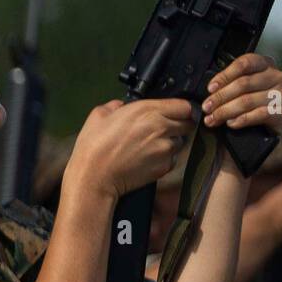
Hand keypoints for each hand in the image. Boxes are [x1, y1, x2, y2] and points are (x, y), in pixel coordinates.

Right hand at [68, 98, 194, 198]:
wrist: (95, 176)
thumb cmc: (94, 145)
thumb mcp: (99, 114)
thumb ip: (115, 105)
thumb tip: (121, 106)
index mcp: (148, 111)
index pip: (185, 106)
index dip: (181, 109)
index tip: (174, 113)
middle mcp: (162, 128)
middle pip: (188, 124)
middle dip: (178, 125)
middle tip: (163, 129)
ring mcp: (166, 149)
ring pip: (180, 142)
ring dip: (171, 142)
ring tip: (151, 146)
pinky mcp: (166, 166)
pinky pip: (172, 159)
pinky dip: (164, 158)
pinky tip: (147, 160)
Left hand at [202, 53, 281, 134]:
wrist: (264, 129)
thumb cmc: (248, 104)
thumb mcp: (238, 89)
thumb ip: (228, 83)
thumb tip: (211, 90)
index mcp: (265, 65)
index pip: (245, 63)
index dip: (225, 75)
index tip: (210, 89)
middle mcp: (278, 77)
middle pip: (244, 83)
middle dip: (220, 97)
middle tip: (206, 107)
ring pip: (248, 100)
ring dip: (226, 111)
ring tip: (213, 118)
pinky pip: (261, 114)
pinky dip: (242, 119)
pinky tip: (231, 123)